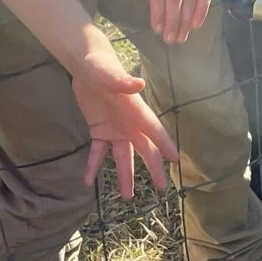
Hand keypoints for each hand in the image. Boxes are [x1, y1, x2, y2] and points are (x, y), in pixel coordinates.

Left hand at [71, 41, 174, 198]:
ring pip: (123, 157)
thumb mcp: (108, 73)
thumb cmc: (100, 66)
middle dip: (153, 168)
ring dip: (125, 176)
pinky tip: (88, 181)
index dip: (165, 144)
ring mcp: (115, 128)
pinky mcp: (99, 130)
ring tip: (126, 197)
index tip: (176, 159)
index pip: (153, 129)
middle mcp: (129, 123)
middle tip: (162, 188)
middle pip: (144, 149)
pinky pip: (98, 152)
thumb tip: (139, 84)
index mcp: (135, 110)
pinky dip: (94, 166)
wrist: (85, 64)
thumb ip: (122, 81)